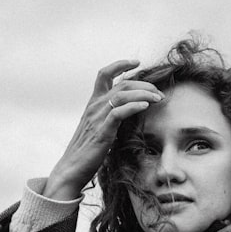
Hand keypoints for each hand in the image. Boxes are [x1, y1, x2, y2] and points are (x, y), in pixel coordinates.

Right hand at [44, 60, 162, 199]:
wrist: (71, 169)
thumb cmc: (87, 151)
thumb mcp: (100, 127)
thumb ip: (111, 116)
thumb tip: (130, 111)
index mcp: (93, 103)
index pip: (104, 74)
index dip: (119, 65)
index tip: (136, 62)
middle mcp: (94, 106)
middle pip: (121, 84)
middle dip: (144, 84)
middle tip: (159, 93)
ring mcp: (97, 118)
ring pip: (122, 95)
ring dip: (143, 93)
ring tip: (158, 98)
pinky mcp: (102, 132)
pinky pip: (118, 113)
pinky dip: (133, 106)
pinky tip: (145, 106)